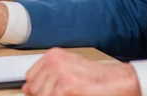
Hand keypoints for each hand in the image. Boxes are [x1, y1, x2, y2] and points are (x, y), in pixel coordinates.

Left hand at [23, 48, 140, 95]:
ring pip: (42, 95)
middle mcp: (55, 61)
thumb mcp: (68, 72)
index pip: (30, 77)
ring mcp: (61, 73)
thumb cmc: (98, 77)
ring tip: (72, 93)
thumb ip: (46, 79)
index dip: (37, 90)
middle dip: (46, 95)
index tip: (45, 92)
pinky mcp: (68, 87)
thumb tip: (26, 89)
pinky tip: (75, 94)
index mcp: (54, 55)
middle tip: (66, 93)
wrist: (119, 81)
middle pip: (35, 89)